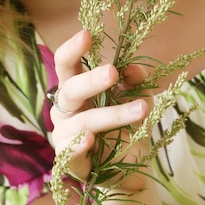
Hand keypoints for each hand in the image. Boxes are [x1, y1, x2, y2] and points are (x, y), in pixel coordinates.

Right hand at [50, 29, 149, 185]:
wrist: (128, 170)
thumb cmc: (125, 127)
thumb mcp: (136, 99)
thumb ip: (135, 82)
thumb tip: (133, 68)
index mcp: (76, 87)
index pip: (65, 63)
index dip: (73, 48)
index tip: (87, 34)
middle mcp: (65, 109)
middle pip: (69, 89)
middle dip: (91, 80)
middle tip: (112, 72)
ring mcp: (64, 135)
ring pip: (82, 121)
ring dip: (112, 114)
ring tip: (140, 109)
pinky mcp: (68, 162)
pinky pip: (69, 152)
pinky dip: (78, 145)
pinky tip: (90, 139)